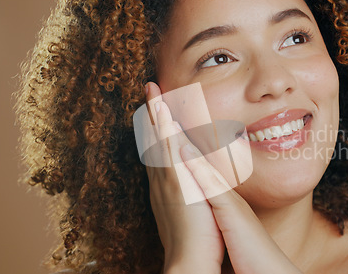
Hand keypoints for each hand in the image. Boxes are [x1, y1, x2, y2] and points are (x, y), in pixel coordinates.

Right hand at [144, 82, 223, 273]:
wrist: (190, 262)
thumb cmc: (197, 244)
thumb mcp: (192, 216)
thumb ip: (193, 200)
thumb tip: (197, 193)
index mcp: (168, 188)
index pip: (160, 154)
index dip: (157, 132)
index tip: (157, 114)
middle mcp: (163, 181)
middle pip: (155, 141)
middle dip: (152, 115)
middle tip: (149, 92)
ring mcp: (167, 180)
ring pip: (159, 140)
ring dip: (156, 114)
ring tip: (152, 91)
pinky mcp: (176, 183)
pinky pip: (167, 149)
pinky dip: (164, 130)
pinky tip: (162, 111)